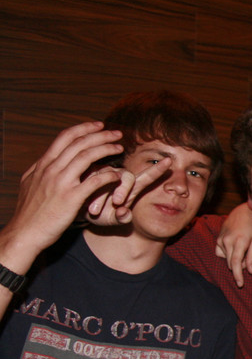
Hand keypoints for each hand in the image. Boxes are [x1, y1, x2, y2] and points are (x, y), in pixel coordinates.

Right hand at [0, 122, 125, 267]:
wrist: (25, 233)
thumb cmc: (29, 212)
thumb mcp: (29, 184)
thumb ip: (40, 170)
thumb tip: (45, 160)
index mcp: (43, 164)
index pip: (65, 137)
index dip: (83, 128)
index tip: (98, 125)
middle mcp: (51, 169)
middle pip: (79, 143)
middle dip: (100, 135)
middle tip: (117, 133)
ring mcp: (61, 183)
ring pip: (86, 157)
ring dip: (106, 149)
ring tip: (120, 147)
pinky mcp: (70, 198)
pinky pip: (94, 181)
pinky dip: (107, 175)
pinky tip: (117, 174)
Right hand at [83, 157, 171, 224]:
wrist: (79, 212)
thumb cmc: (101, 214)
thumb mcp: (113, 219)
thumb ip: (122, 218)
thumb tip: (124, 214)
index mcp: (132, 188)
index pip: (147, 177)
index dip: (158, 170)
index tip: (169, 161)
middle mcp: (120, 177)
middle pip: (128, 176)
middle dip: (123, 189)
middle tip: (117, 203)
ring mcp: (105, 174)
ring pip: (106, 178)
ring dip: (101, 196)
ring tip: (95, 211)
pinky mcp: (89, 173)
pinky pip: (91, 177)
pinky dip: (89, 191)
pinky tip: (85, 202)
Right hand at [215, 203, 251, 286]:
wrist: (244, 211)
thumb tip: (250, 272)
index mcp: (239, 241)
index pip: (235, 263)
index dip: (237, 275)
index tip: (240, 284)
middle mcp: (227, 240)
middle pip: (230, 263)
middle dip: (238, 268)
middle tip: (247, 260)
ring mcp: (221, 239)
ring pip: (226, 259)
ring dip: (234, 260)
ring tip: (243, 249)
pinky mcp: (217, 238)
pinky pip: (220, 252)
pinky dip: (227, 254)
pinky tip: (234, 246)